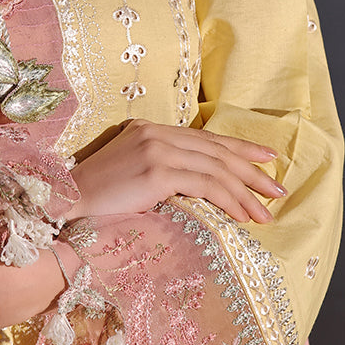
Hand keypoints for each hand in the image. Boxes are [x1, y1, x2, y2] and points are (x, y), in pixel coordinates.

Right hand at [68, 119, 284, 223]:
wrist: (66, 205)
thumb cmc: (98, 200)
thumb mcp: (133, 174)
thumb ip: (162, 169)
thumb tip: (202, 187)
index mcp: (150, 129)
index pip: (206, 137)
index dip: (241, 147)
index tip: (268, 158)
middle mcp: (156, 133)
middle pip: (217, 150)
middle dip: (253, 170)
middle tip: (278, 188)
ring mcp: (156, 149)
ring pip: (217, 168)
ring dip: (246, 193)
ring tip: (266, 212)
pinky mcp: (157, 171)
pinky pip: (206, 185)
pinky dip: (229, 200)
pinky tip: (243, 215)